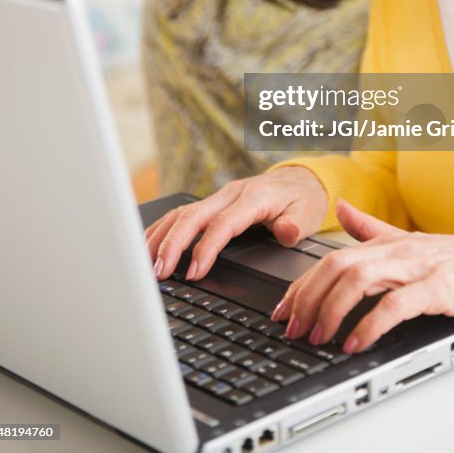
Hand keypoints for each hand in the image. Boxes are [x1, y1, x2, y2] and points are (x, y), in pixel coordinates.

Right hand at [144, 167, 328, 281]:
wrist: (302, 181)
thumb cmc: (303, 200)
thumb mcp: (307, 213)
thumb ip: (295, 225)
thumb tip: (286, 232)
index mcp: (253, 198)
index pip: (223, 223)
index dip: (205, 247)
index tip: (193, 271)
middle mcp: (230, 194)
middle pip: (192, 216)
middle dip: (172, 245)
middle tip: (159, 273)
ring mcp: (218, 197)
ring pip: (181, 214)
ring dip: (161, 238)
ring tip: (146, 264)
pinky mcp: (211, 203)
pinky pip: (181, 214)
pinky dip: (162, 230)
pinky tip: (149, 246)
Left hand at [271, 199, 453, 353]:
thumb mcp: (405, 239)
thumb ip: (369, 228)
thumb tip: (341, 207)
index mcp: (383, 243)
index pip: (329, 260)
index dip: (301, 285)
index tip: (282, 310)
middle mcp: (393, 251)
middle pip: (335, 267)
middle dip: (308, 298)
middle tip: (293, 328)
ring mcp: (413, 267)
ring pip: (358, 281)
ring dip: (331, 311)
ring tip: (318, 337)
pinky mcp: (435, 287)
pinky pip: (394, 305)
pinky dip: (370, 325)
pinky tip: (356, 344)